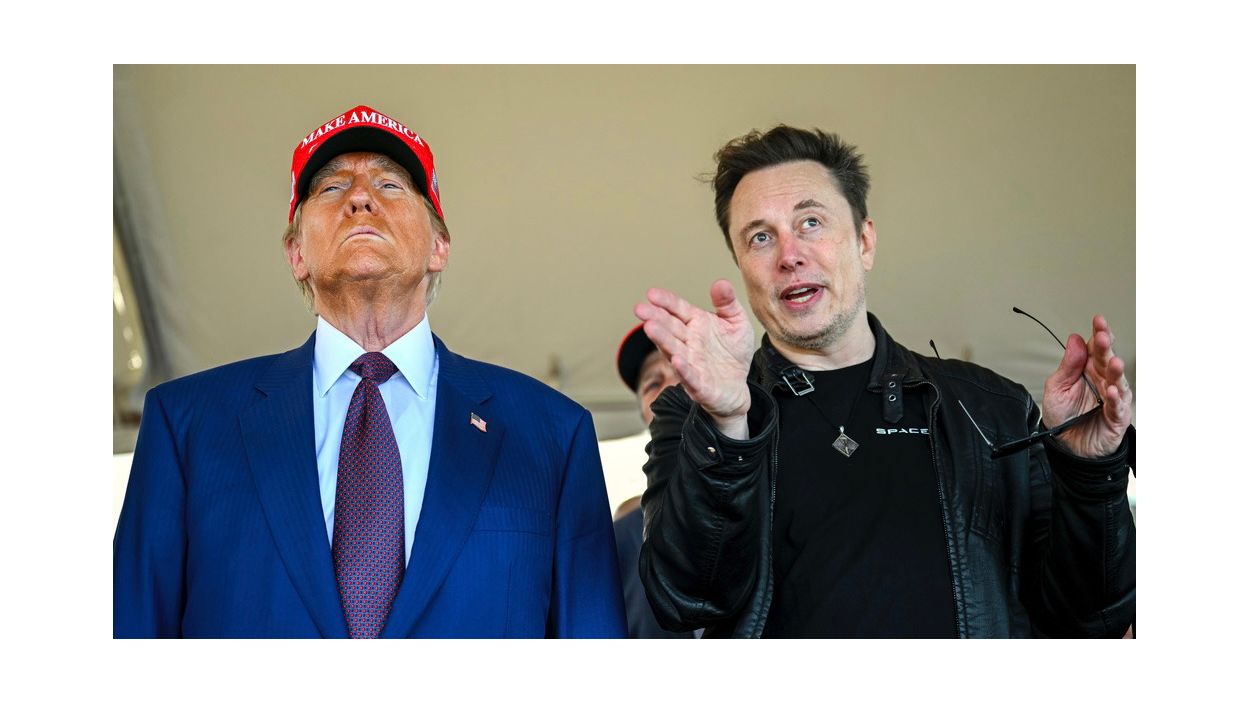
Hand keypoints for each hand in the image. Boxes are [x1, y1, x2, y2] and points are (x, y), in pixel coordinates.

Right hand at [634, 280, 755, 437]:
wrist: (737, 387)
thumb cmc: (733, 353)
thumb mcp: (736, 322)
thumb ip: (728, 303)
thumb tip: (721, 283)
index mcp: (696, 324)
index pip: (677, 309)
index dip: (665, 302)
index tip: (651, 293)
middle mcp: (689, 342)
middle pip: (670, 328)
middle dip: (655, 318)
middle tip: (640, 309)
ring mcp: (691, 363)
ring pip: (673, 349)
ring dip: (662, 339)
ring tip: (650, 328)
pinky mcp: (698, 385)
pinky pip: (689, 376)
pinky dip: (683, 369)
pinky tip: (676, 360)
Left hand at [1041, 315, 1132, 458]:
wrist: (1067, 446)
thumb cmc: (1064, 416)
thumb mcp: (1056, 387)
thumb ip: (1067, 365)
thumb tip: (1074, 339)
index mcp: (1089, 370)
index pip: (1096, 348)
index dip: (1099, 333)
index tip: (1098, 320)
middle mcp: (1104, 381)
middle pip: (1108, 360)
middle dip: (1107, 348)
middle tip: (1103, 337)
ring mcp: (1113, 398)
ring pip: (1118, 382)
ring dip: (1116, 372)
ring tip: (1114, 362)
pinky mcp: (1117, 417)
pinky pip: (1118, 407)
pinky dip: (1116, 399)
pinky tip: (1112, 391)